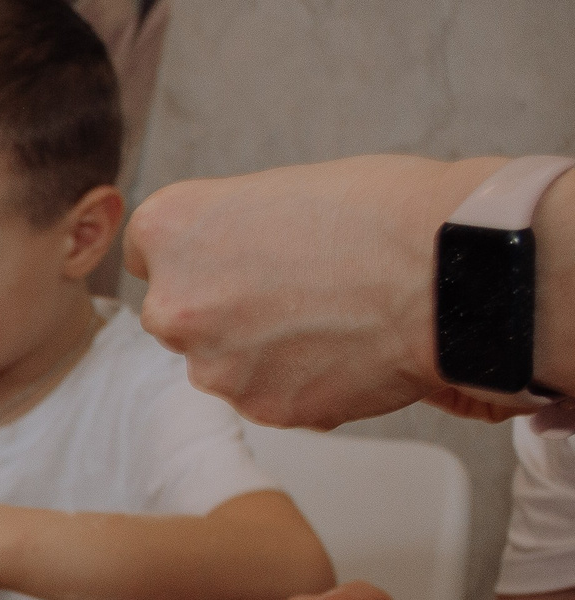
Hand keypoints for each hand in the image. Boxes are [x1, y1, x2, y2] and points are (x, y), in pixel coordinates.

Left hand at [125, 156, 521, 428]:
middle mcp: (174, 304)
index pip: (148, 253)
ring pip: (222, 362)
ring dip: (259, 350)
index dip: (196, 254)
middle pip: (179, 315)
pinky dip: (299, 380)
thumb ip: (228, 234)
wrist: (451, 269)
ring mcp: (214, 365)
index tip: (229, 255)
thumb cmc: (381, 213)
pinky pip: (268, 394)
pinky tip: (344, 349)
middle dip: (222, 308)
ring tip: (329, 317)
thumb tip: (221, 262)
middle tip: (291, 290)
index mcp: (170, 231)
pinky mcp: (260, 408)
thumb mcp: (279, 191)